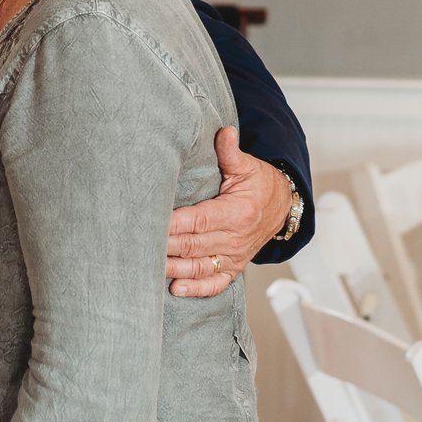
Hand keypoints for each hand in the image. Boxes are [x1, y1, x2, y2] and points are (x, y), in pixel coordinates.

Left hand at [165, 127, 294, 296]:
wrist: (283, 206)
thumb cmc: (260, 184)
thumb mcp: (247, 166)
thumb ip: (230, 152)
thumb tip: (224, 131)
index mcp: (237, 212)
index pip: (198, 220)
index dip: (173, 223)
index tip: (149, 221)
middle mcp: (235, 238)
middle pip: (193, 246)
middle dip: (165, 246)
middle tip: (138, 244)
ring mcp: (234, 256)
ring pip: (200, 267)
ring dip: (174, 269)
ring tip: (149, 267)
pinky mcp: (233, 267)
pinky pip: (216, 283)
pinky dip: (197, 289)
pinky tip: (176, 289)